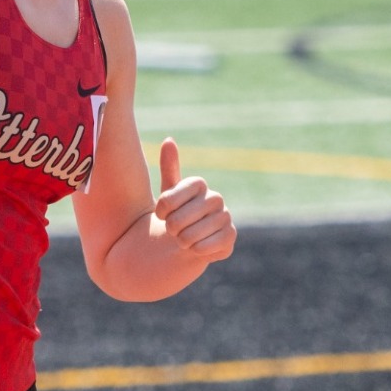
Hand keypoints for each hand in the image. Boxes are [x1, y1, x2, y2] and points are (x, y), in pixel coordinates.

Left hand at [155, 138, 234, 260]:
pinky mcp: (230, 237)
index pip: (168, 199)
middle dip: (170, 229)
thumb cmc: (176, 214)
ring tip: (184, 239)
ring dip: (182, 241)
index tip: (160, 216)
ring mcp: (225, 217)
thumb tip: (169, 140)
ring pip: (190, 235)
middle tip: (173, 230)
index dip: (160, 212)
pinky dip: (195, 250)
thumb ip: (169, 167)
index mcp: (198, 184)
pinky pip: (205, 247)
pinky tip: (196, 247)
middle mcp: (215, 197)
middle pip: (178, 220)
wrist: (188, 240)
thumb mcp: (168, 192)